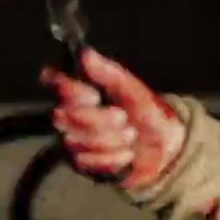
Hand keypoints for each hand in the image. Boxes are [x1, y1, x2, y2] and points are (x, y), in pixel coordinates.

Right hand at [41, 49, 188, 188]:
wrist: (166, 149)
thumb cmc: (147, 114)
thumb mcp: (133, 89)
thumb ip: (108, 73)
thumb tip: (85, 54)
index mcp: (79, 92)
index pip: (54, 83)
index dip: (69, 90)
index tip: (93, 96)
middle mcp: (68, 115)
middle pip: (64, 116)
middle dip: (99, 120)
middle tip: (123, 118)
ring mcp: (71, 142)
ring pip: (77, 142)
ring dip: (111, 140)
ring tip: (129, 137)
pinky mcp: (80, 166)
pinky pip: (88, 162)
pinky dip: (114, 159)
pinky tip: (126, 155)